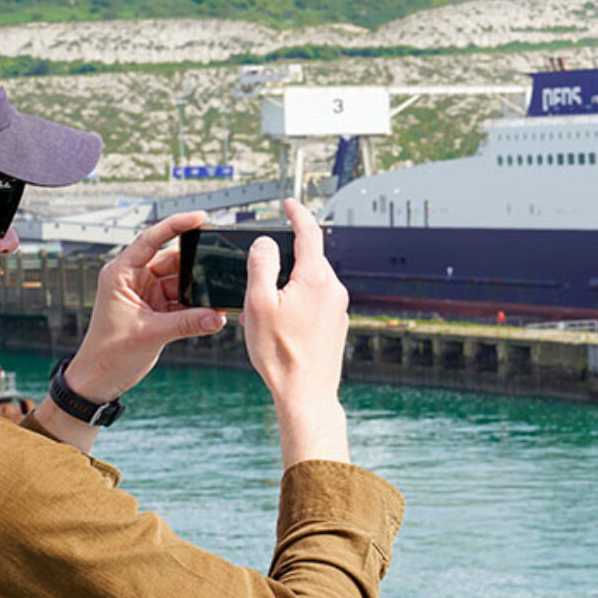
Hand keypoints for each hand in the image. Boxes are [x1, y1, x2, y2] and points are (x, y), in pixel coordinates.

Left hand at [63, 211, 226, 405]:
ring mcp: (146, 293)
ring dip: (199, 291)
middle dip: (197, 267)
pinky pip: (182, 300)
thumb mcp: (150, 334)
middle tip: (219, 270)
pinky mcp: (156, 309)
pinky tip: (211, 313)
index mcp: (121, 274)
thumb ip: (187, 323)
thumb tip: (218, 317)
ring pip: (181, 282)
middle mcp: (134, 279)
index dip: (176, 225)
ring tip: (217, 299)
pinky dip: (196, 306)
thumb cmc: (108, 354)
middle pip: (172, 261)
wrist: (100, 379)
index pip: (150, 240)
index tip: (200, 218)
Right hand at [243, 199, 349, 466]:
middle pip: (310, 257)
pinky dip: (300, 297)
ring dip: (292, 279)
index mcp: (315, 278)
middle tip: (263, 263)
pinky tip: (283, 319)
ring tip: (269, 301)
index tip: (289, 203)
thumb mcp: (258, 303)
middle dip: (289, 253)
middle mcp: (333, 288)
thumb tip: (267, 242)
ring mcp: (338, 307)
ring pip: (313, 279)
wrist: (307, 394)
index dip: (298, 214)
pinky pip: (317, 298)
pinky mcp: (337, 324)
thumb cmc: (280, 353)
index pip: (309, 233)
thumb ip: (261, 265)